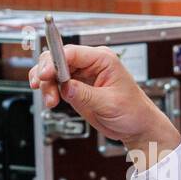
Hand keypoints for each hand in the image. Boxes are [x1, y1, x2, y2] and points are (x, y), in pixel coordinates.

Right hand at [27, 45, 180, 158]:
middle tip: (44, 89)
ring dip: (45, 85)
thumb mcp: (109, 103)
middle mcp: (90, 63)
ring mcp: (81, 75)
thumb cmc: (133, 110)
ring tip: (50, 101)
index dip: (54, 62)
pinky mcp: (76, 87)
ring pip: (52, 71)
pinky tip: (51, 100)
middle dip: (46, 73)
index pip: (72, 53)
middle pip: (57, 58)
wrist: (136, 126)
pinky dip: (48, 91)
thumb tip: (65, 87)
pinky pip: (55, 83)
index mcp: (103, 59)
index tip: (44, 74)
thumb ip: (84, 94)